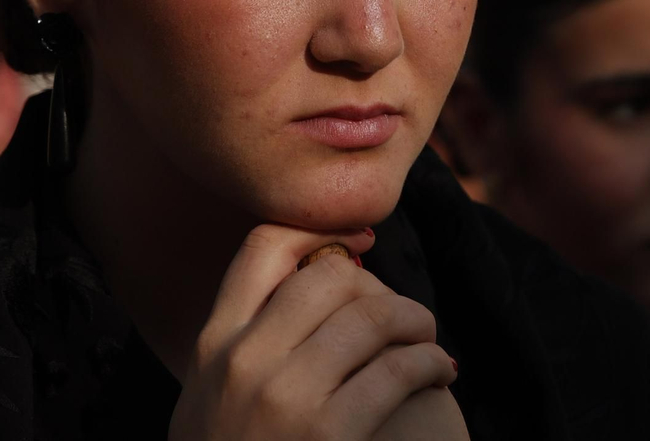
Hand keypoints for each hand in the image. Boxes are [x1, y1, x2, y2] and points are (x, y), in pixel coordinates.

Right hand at [168, 225, 465, 440]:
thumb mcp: (208, 399)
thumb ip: (243, 345)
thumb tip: (303, 282)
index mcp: (212, 343)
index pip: (261, 246)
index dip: (319, 229)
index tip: (359, 241)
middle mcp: (244, 360)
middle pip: (329, 276)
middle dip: (380, 284)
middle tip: (404, 312)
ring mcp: (285, 398)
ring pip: (372, 317)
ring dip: (417, 322)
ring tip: (431, 341)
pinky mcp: (329, 435)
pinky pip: (397, 371)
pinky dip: (431, 362)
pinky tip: (441, 372)